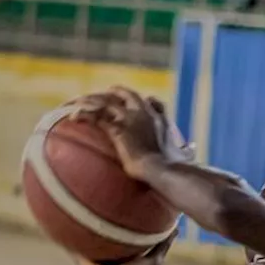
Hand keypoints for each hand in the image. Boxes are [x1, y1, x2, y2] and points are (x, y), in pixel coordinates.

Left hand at [74, 86, 192, 181]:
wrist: (165, 171)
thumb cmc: (173, 167)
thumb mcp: (183, 153)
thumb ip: (186, 149)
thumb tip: (193, 147)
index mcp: (157, 117)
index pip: (143, 100)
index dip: (129, 98)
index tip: (119, 100)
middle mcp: (143, 112)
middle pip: (122, 93)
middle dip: (106, 94)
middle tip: (90, 99)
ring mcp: (130, 119)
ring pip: (105, 102)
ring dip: (87, 101)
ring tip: (72, 106)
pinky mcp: (119, 129)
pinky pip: (97, 117)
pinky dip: (84, 115)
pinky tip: (72, 118)